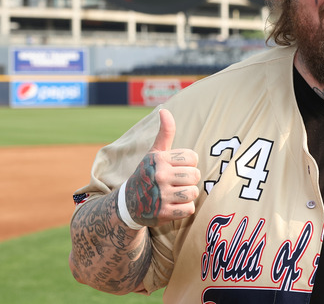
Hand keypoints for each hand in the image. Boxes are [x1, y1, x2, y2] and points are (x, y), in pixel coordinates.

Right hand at [123, 109, 200, 226]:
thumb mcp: (154, 153)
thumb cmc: (147, 174)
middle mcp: (160, 175)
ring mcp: (161, 195)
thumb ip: (165, 133)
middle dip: (189, 180)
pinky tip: (172, 205)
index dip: (188, 164)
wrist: (128, 204)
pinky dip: (184, 209)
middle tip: (176, 183)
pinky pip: (189, 208)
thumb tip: (164, 110)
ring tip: (174, 194)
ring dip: (187, 195)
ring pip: (194, 192)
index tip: (177, 168)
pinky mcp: (163, 213)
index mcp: (159, 159)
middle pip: (195, 175)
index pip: (193, 158)